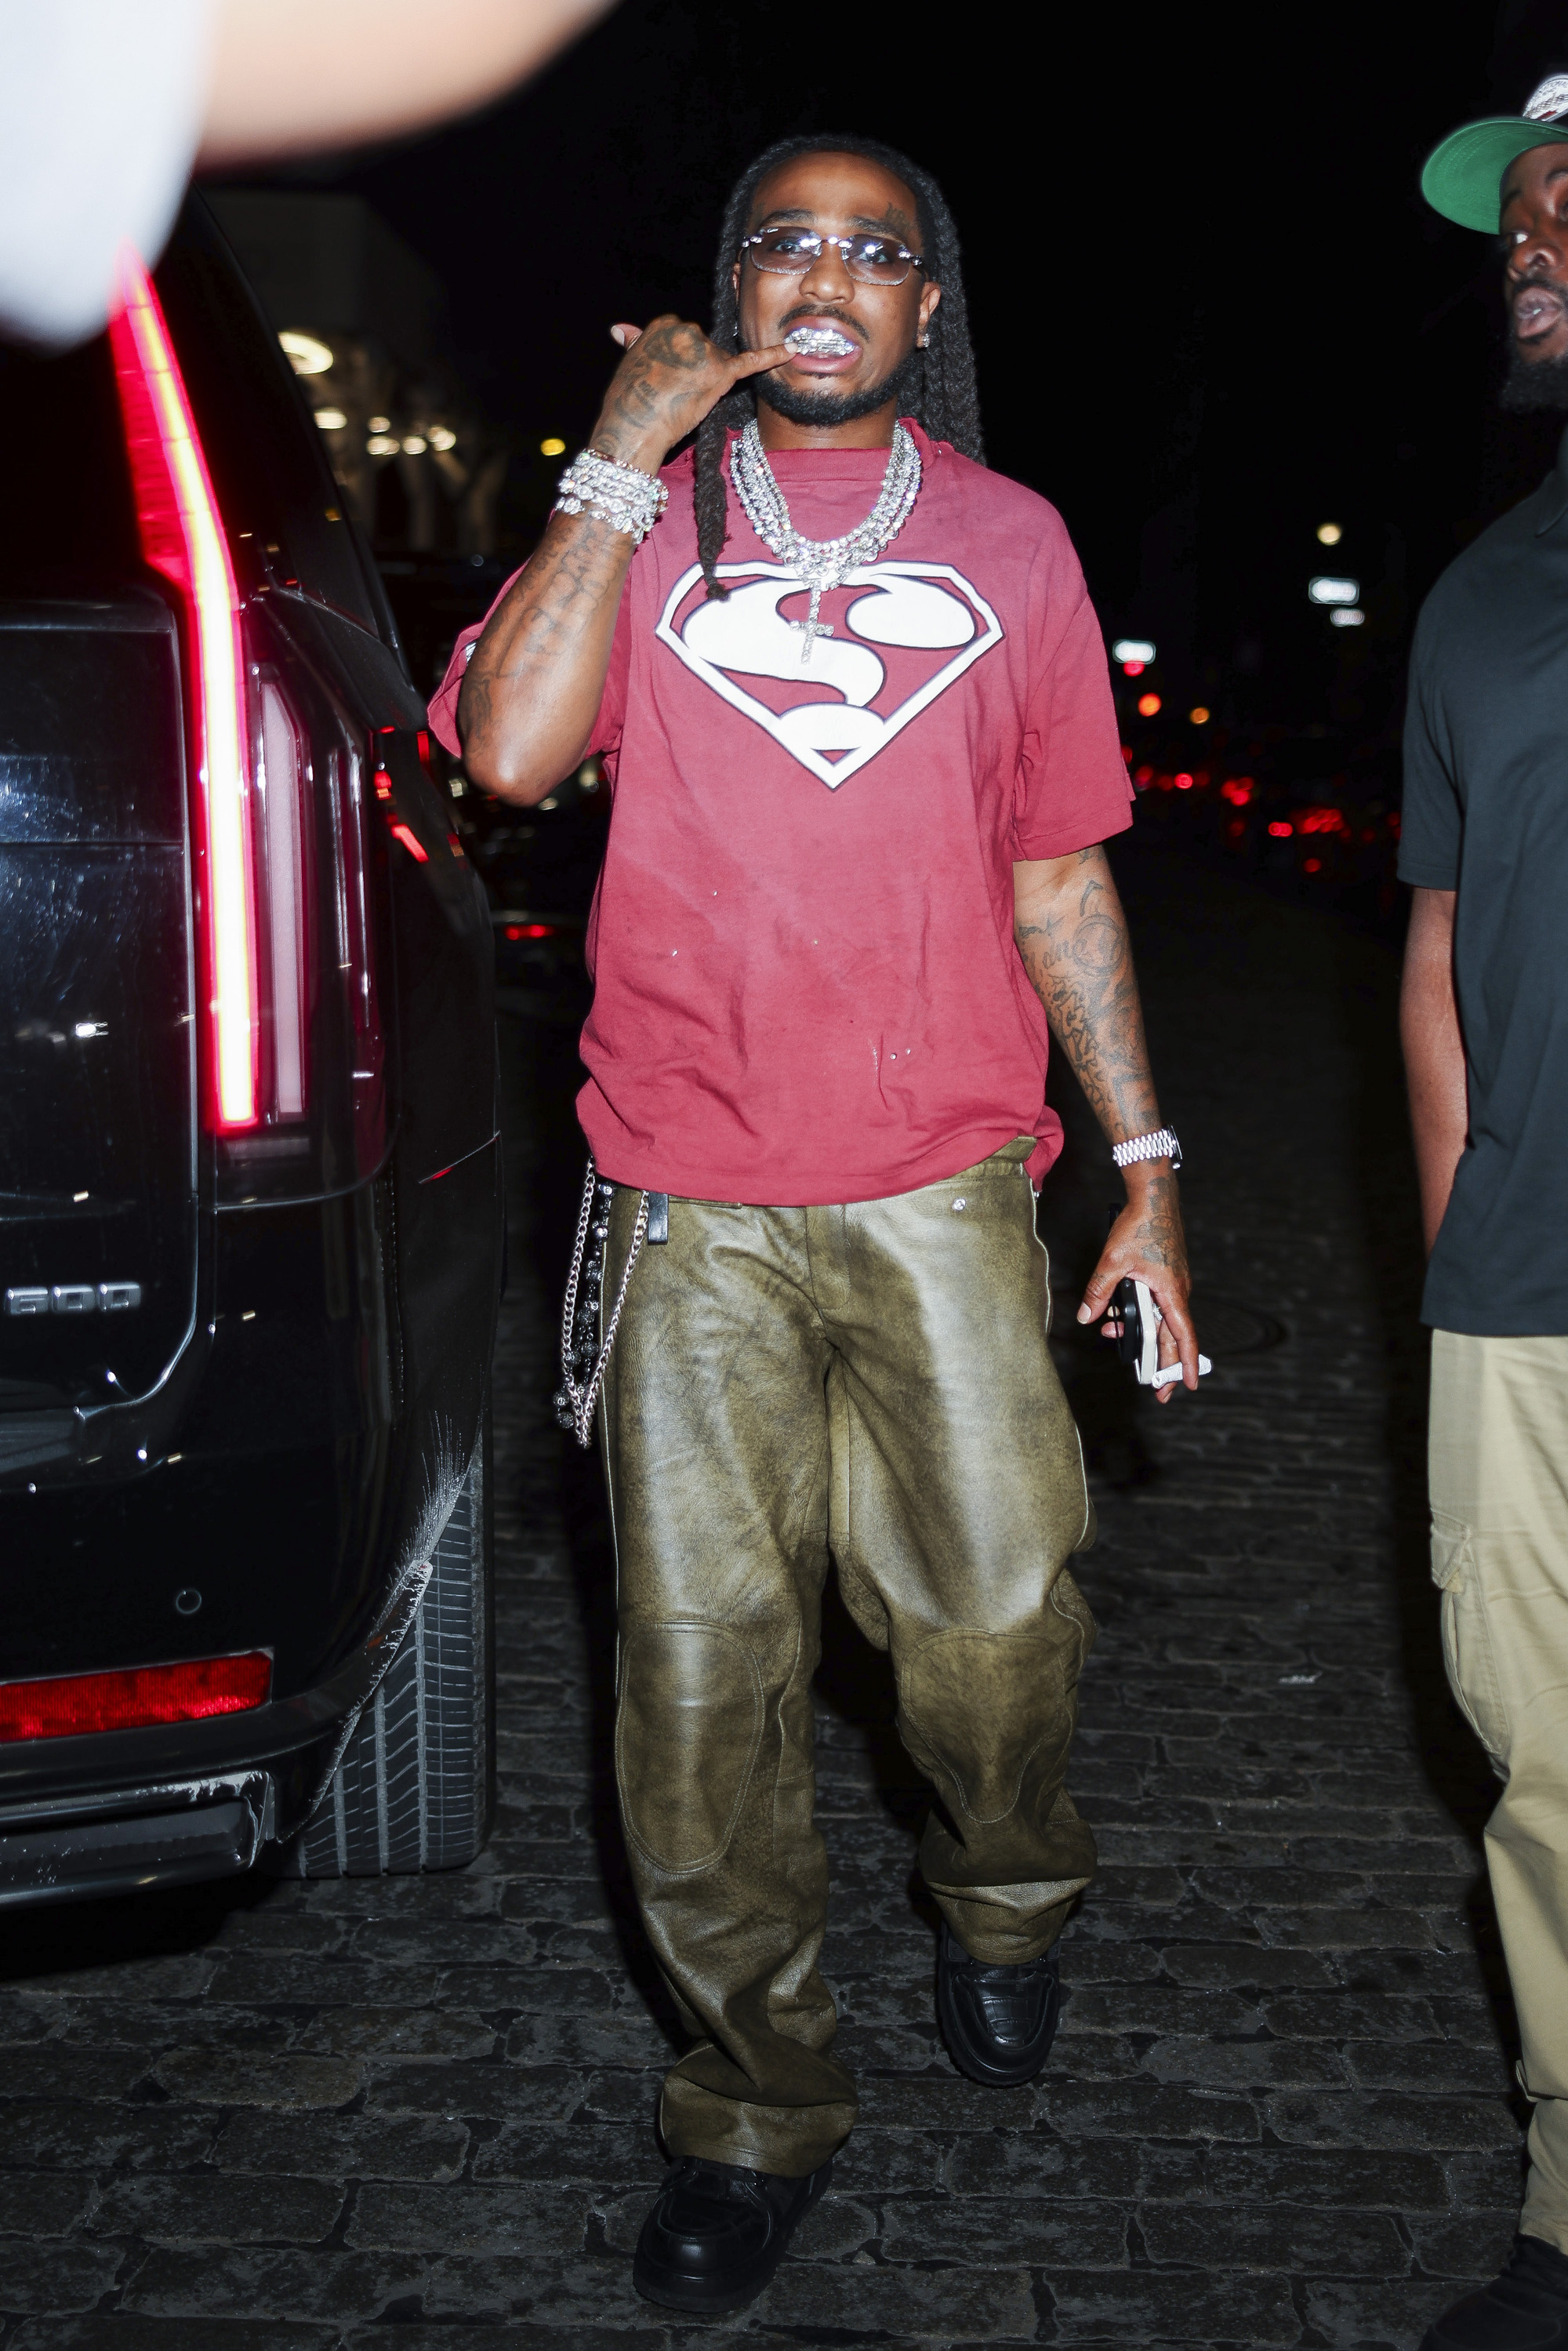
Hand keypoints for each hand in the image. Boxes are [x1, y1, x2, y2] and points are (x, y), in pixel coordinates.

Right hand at [589, 315, 790, 474]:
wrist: (633, 428)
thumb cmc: (628, 401)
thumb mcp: (628, 364)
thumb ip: (635, 343)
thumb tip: (620, 329)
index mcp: (664, 324)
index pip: (682, 336)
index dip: (678, 360)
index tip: (668, 376)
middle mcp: (687, 330)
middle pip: (703, 347)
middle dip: (695, 369)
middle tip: (675, 393)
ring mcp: (706, 352)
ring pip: (718, 361)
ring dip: (709, 379)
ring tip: (686, 400)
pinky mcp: (722, 374)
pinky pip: (751, 362)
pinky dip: (772, 356)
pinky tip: (791, 350)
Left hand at [1075, 1171, 1199, 1403]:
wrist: (1154, 1198)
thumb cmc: (1141, 1225)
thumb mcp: (1113, 1260)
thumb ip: (1099, 1291)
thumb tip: (1087, 1317)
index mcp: (1170, 1292)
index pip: (1182, 1336)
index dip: (1184, 1363)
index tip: (1188, 1385)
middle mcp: (1177, 1292)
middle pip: (1173, 1336)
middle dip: (1163, 1364)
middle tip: (1158, 1390)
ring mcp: (1174, 1284)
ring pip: (1161, 1319)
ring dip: (1143, 1334)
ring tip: (1115, 1338)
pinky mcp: (1167, 1276)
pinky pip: (1157, 1304)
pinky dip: (1142, 1315)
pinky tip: (1119, 1314)